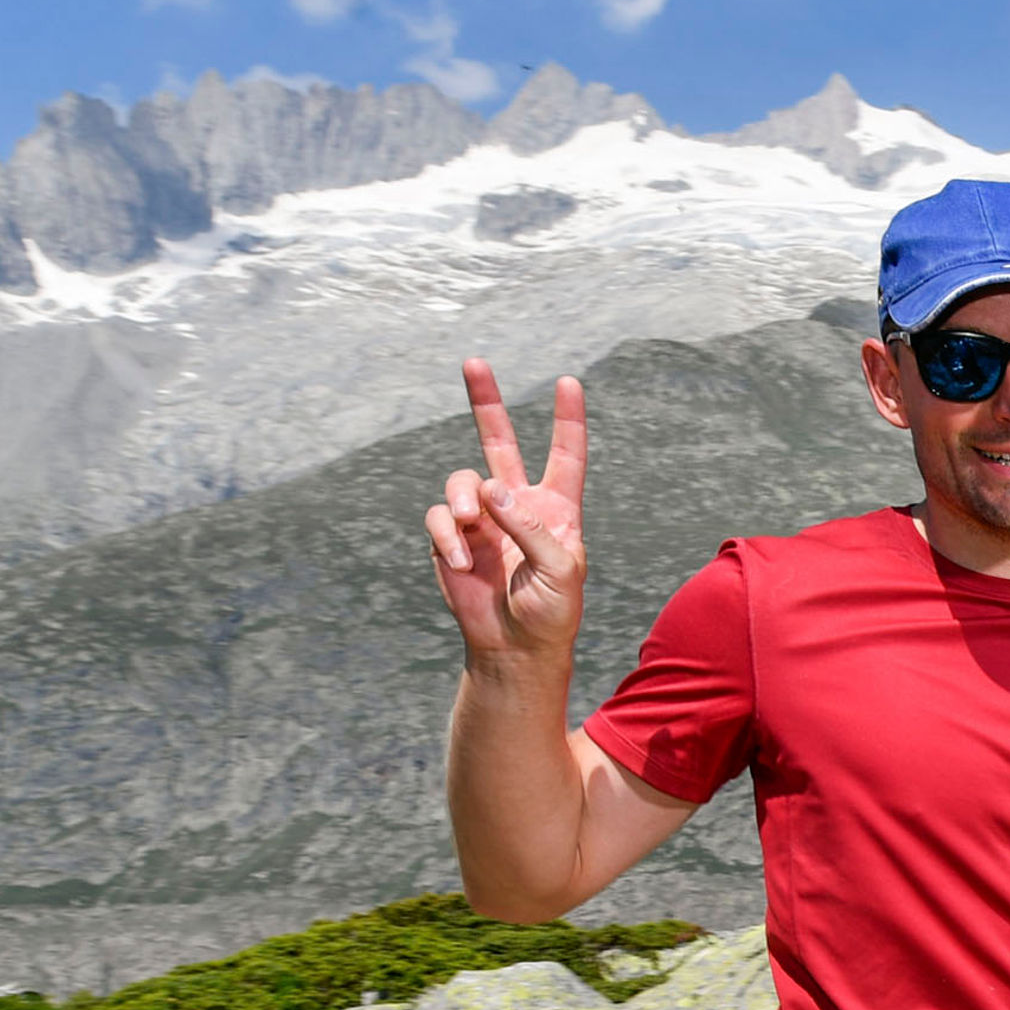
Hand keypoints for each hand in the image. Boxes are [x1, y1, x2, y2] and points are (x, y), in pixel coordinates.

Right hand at [426, 361, 585, 669]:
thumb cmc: (550, 612)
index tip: (569, 382)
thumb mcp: (560, 571)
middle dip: (486, 402)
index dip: (567, 420)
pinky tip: (465, 564)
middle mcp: (517, 504)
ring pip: (461, 480)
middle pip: (500, 442)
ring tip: (471, 532)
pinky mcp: (452, 538)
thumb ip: (532, 527)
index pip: (565, 455)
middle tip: (474, 362)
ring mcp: (481, 518)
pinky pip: (440, 518)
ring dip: (463, 500)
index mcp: (556, 508)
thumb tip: (491, 489)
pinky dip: (449, 538)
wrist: (514, 647)